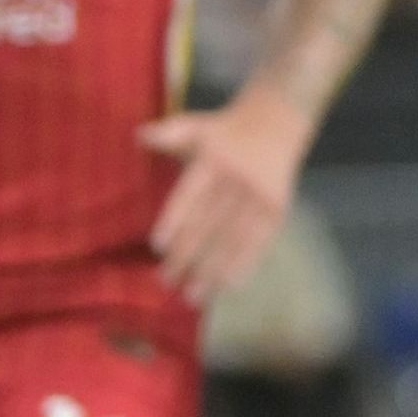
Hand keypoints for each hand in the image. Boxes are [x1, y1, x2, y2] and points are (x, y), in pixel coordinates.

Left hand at [138, 84, 310, 306]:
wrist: (278, 119)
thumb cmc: (223, 130)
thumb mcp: (195, 124)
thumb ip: (168, 133)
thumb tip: (139, 135)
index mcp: (213, 161)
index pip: (190, 195)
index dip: (175, 220)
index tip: (157, 246)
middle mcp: (237, 181)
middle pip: (208, 224)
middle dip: (187, 255)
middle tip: (165, 281)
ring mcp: (259, 198)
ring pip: (232, 240)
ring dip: (213, 270)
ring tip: (193, 297)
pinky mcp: (276, 209)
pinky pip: (259, 242)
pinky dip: (244, 265)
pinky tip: (227, 286)